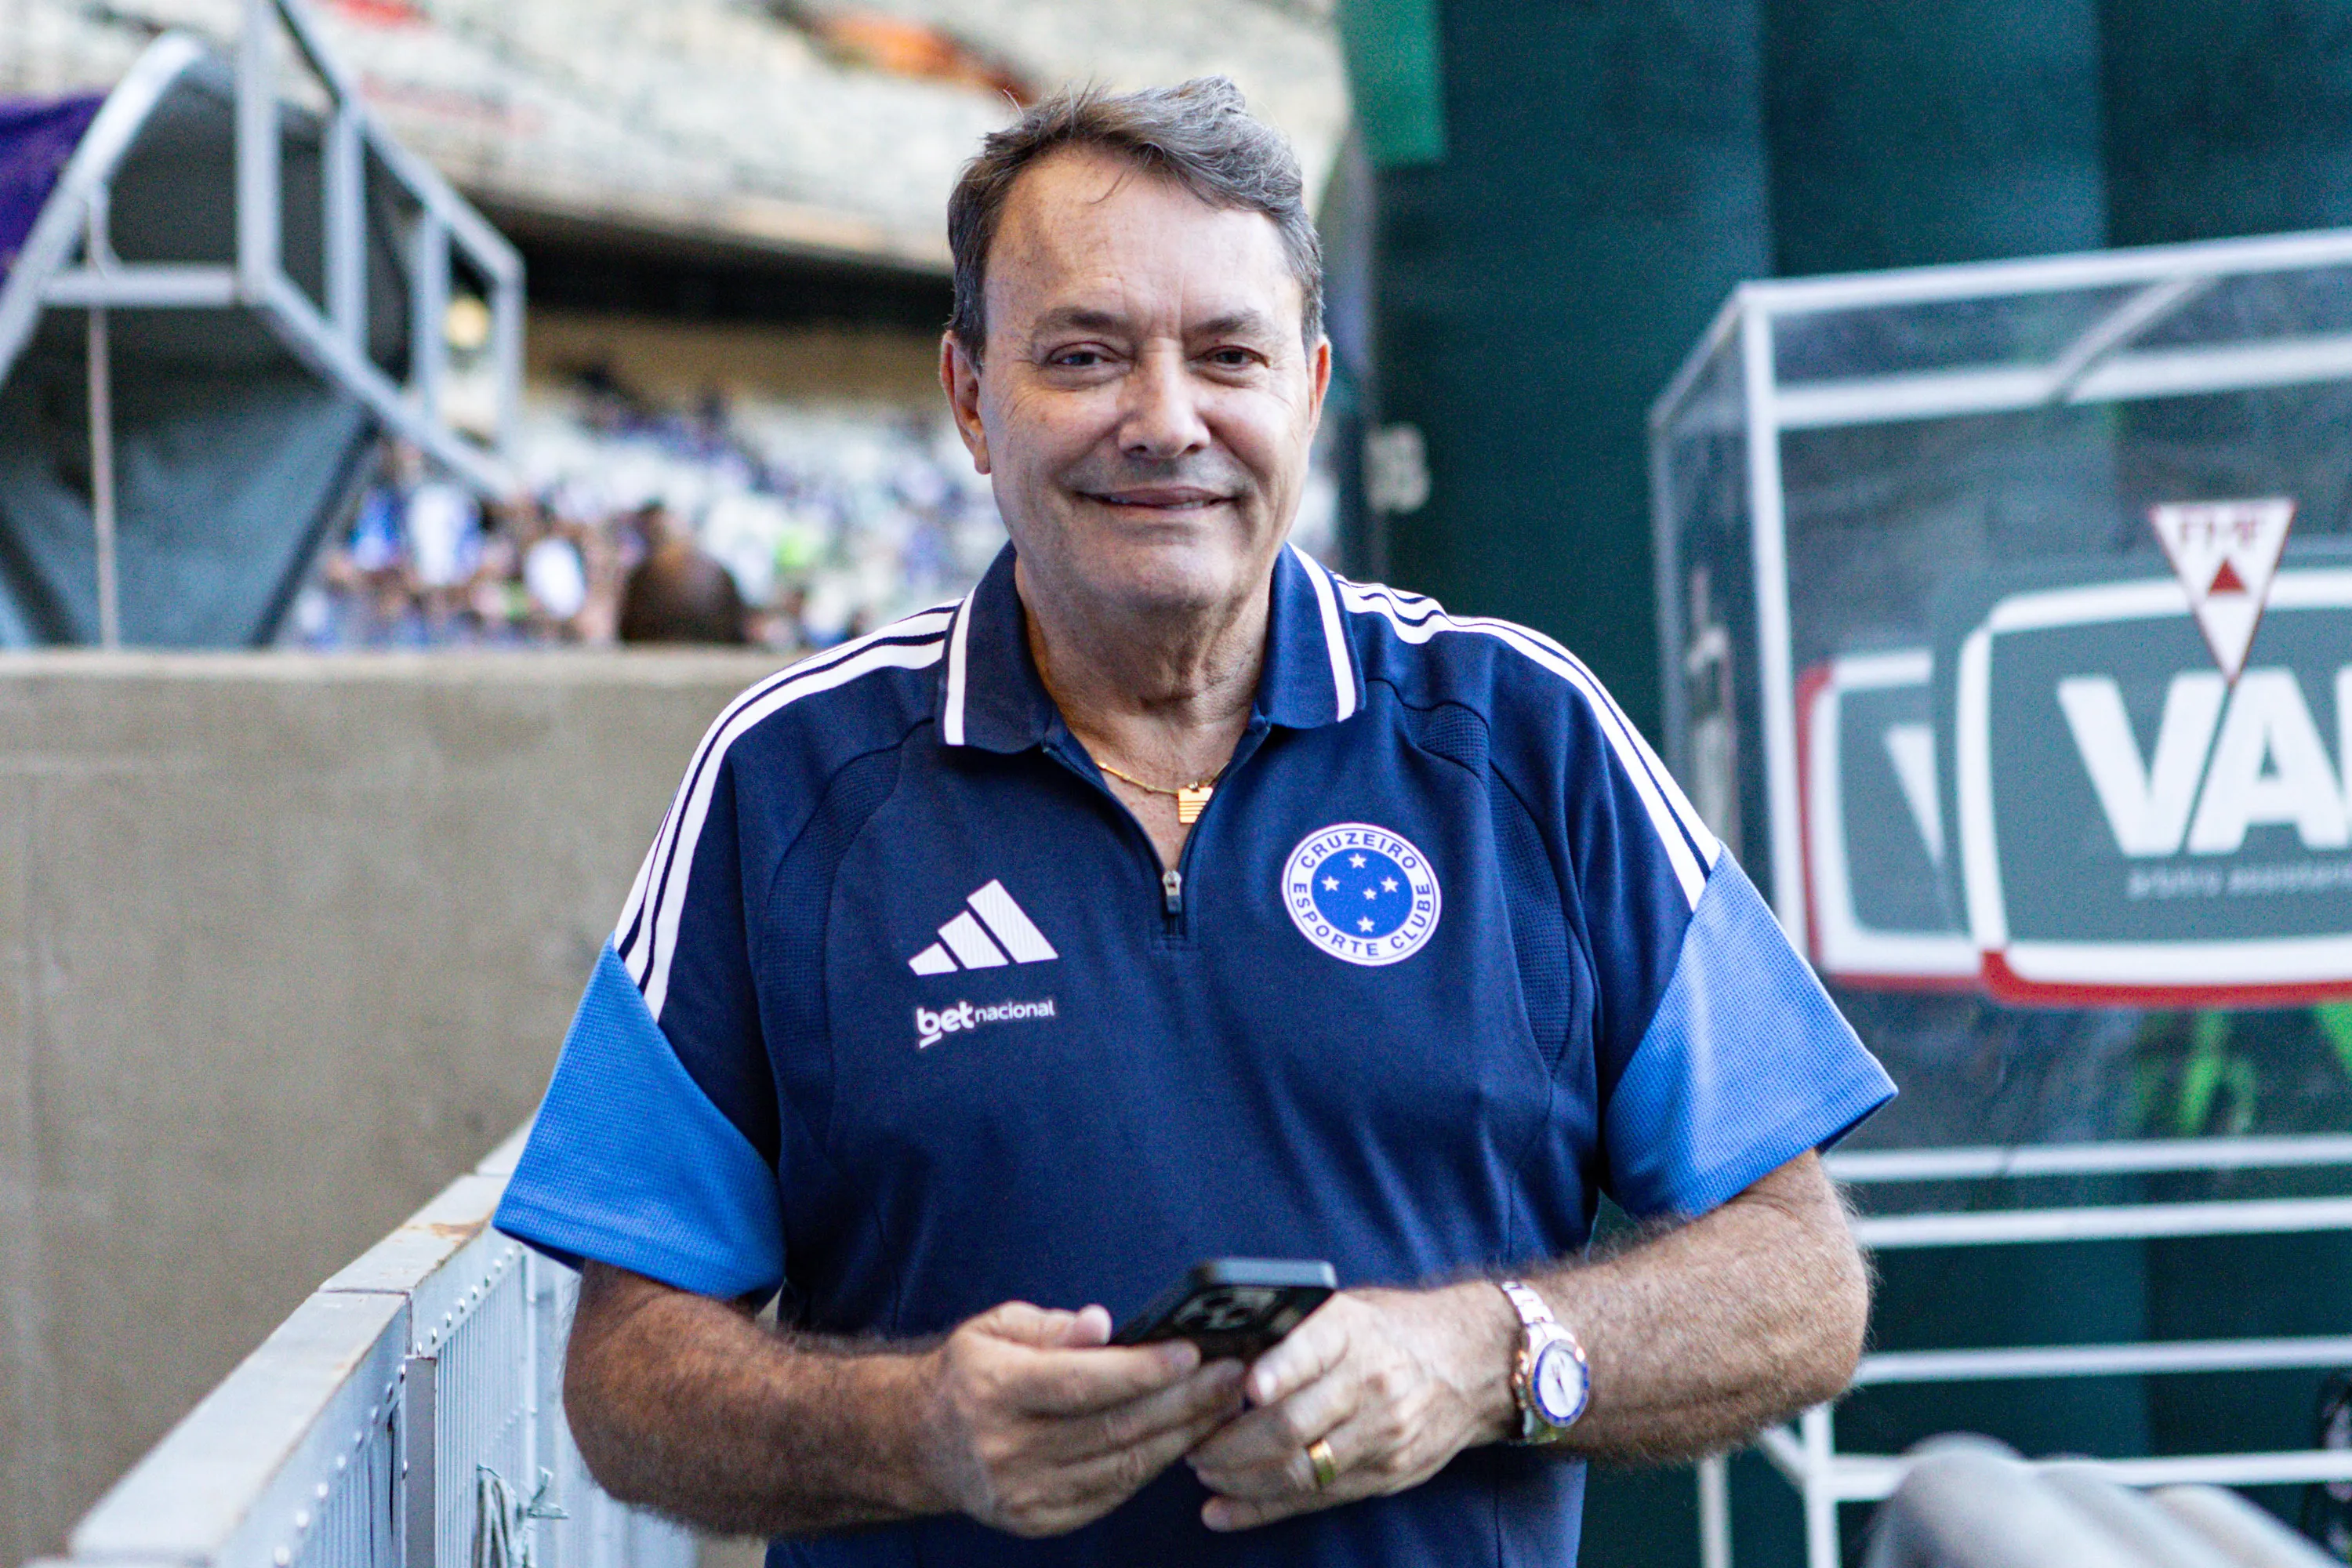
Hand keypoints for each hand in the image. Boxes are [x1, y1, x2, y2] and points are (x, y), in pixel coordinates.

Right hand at [915, 1300, 1246, 1537]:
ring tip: (1223, 1404)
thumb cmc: (969, 1374)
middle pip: (1113, 1427)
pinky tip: (1184, 1436)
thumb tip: (1105, 1325)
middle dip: (1182, 1401)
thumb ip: (1051, 1326)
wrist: (919, 1444)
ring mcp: (1023, 1493)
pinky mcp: (1039, 1520)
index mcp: (994, 1390)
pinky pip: (1112, 1492)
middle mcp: (1007, 1448)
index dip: (1142, 1370)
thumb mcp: (994, 1329)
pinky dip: (1153, 1464)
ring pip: (1122, 1465)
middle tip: (1232, 1375)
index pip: (1081, 1383)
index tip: (1193, 1352)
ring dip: (1181, 1434)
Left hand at [1184, 1283, 1517, 1530]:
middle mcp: (1371, 1382)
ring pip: (1299, 1470)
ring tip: (1204, 1472)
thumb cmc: (1390, 1330)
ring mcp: (1382, 1433)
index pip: (1313, 1349)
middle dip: (1229, 1442)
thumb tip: (1215, 1353)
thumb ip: (1292, 1333)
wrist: (1474, 1362)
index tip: (1247, 1386)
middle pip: (1293, 1424)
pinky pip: (1316, 1499)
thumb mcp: (1349, 1310)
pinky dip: (1262, 1509)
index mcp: (1354, 1331)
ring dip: (1239, 1478)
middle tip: (1192, 1444)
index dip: (1280, 1369)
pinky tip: (1222, 1512)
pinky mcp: (1386, 1473)